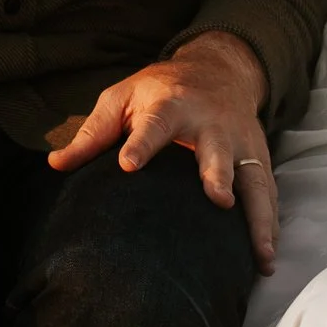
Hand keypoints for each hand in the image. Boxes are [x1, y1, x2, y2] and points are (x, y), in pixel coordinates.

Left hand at [48, 32, 278, 271]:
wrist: (218, 68)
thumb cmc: (159, 90)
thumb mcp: (122, 98)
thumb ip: (93, 132)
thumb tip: (55, 164)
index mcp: (171, 105)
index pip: (154, 124)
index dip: (142, 144)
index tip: (127, 165)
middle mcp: (210, 123)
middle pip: (215, 148)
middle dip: (218, 173)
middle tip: (218, 200)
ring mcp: (239, 141)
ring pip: (253, 177)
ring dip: (257, 214)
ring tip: (260, 252)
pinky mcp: (257, 157)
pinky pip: (267, 192)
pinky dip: (270, 223)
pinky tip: (266, 257)